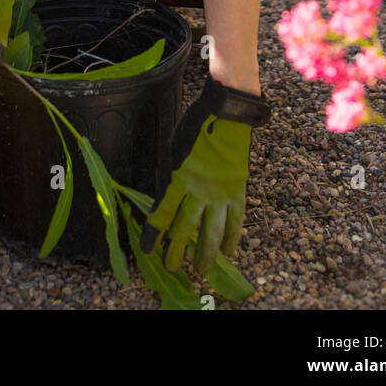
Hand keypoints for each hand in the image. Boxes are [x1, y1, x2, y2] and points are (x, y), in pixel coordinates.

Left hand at [140, 113, 250, 274]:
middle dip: (177, 250)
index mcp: (180, 177)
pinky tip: (229, 251)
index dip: (154, 234)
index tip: (148, 250)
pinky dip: (232, 237)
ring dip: (206, 253)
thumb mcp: (176, 149)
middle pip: (186, 227)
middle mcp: (199, 190)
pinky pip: (236, 221)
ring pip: (212, 232)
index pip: (163, 213)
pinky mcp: (238, 191)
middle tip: (172, 266)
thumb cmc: (197, 126)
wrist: (227, 114)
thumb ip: (173, 176)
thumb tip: (169, 200)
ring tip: (200, 270)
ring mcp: (221, 193)